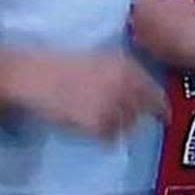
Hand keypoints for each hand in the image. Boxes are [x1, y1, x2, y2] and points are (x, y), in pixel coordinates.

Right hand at [14, 52, 166, 138]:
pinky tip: (85, 121)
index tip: (159, 115)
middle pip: (142, 112)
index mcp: (126, 65)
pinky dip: (100, 133)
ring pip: (126, 126)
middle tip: (115, 114)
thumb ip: (123, 71)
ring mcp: (114, 105)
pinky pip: (108, 137)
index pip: (155, 94)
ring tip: (94, 113)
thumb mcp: (99, 58)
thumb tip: (143, 90)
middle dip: (134, 115)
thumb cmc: (61, 64)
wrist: (35, 76)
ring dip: (116, 124)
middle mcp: (126, 84)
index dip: (157, 106)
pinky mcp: (99, 123)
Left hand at [129, 0, 194, 72]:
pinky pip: (151, 39)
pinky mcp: (148, 53)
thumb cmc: (184, 17)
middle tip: (170, 3)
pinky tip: (171, 36)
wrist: (193, 50)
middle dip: (152, 5)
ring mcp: (140, 38)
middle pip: (142, 7)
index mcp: (139, 1)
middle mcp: (133, 19)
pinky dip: (158, 36)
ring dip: (154, 21)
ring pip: (145, 24)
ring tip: (172, 20)